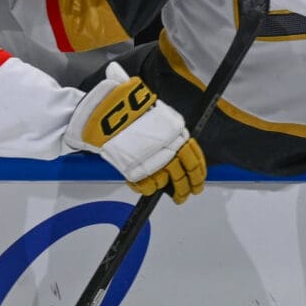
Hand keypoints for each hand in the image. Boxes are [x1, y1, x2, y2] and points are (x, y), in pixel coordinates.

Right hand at [67, 63, 205, 202]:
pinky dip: (150, 188)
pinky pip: (148, 187)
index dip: (199, 171)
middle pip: (183, 173)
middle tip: (188, 193)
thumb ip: (168, 129)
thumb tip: (181, 146)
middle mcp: (167, 147)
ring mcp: (152, 160)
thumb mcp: (155, 113)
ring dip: (176, 192)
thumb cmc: (128, 108)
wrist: (106, 112)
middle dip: (188, 186)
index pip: (194, 155)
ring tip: (178, 197)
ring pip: (168, 182)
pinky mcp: (136, 171)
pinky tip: (152, 187)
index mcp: (175, 132)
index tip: (200, 179)